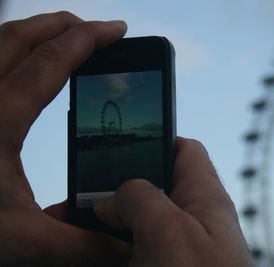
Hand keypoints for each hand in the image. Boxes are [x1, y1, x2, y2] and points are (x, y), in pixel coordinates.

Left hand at [0, 12, 130, 265]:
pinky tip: (24, 65)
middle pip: (19, 36)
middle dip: (64, 24)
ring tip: (66, 37)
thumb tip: (125, 249)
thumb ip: (79, 244)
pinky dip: (12, 49)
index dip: (88, 40)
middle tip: (97, 28)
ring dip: (36, 31)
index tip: (116, 29)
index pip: (50, 63)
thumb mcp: (20, 242)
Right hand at [94, 138, 253, 266]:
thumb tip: (112, 198)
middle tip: (83, 195)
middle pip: (154, 188)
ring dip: (110, 222)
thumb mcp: (169, 231)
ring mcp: (178, 248)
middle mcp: (193, 220)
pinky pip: (136, 250)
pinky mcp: (165, 266)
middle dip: (119, 188)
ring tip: (76, 224)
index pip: (184, 151)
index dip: (155, 141)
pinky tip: (91, 251)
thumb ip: (140, 199)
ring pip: (140, 223)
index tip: (120, 145)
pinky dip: (114, 249)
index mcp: (204, 197)